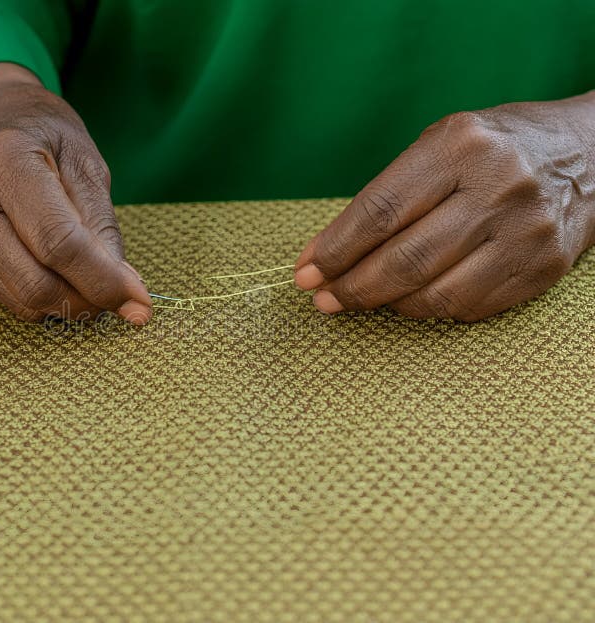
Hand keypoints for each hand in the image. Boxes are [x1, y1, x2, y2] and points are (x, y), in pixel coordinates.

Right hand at [0, 63, 151, 324]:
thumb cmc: (47, 139)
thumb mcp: (87, 164)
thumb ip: (103, 226)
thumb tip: (126, 289)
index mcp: (7, 159)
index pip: (58, 241)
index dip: (102, 279)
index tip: (140, 303)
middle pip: (35, 280)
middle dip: (87, 301)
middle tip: (122, 300)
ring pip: (21, 298)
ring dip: (69, 305)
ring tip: (95, 287)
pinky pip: (8, 296)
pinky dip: (47, 300)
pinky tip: (65, 280)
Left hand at [295, 95, 594, 320]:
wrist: (591, 158)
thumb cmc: (493, 150)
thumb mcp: (440, 145)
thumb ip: (388, 193)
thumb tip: (328, 251)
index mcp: (460, 146)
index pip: (380, 211)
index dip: (335, 249)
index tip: (305, 272)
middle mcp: (498, 187)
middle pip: (404, 259)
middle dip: (351, 287)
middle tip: (322, 298)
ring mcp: (524, 232)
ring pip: (434, 294)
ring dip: (384, 305)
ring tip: (358, 299)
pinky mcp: (542, 269)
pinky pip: (467, 307)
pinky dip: (426, 309)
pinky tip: (407, 300)